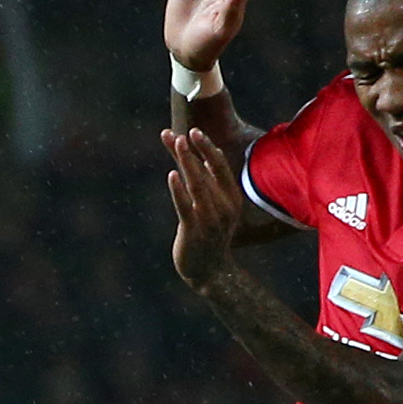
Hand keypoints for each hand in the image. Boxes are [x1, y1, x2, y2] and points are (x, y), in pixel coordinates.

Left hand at [164, 126, 243, 288]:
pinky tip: (171, 174)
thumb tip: (202, 156)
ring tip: (177, 141)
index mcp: (231, 197)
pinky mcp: (194, 230)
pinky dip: (178, 189)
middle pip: (207, 171)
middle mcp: (224, 206)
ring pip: (197, 184)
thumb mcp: (214, 207)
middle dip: (195, 150)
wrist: (210, 272)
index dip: (208, 148)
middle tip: (184, 132)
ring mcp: (210, 218)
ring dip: (186, 161)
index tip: (195, 131)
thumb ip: (206, 183)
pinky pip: (185, 206)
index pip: (220, 167)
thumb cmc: (210, 235)